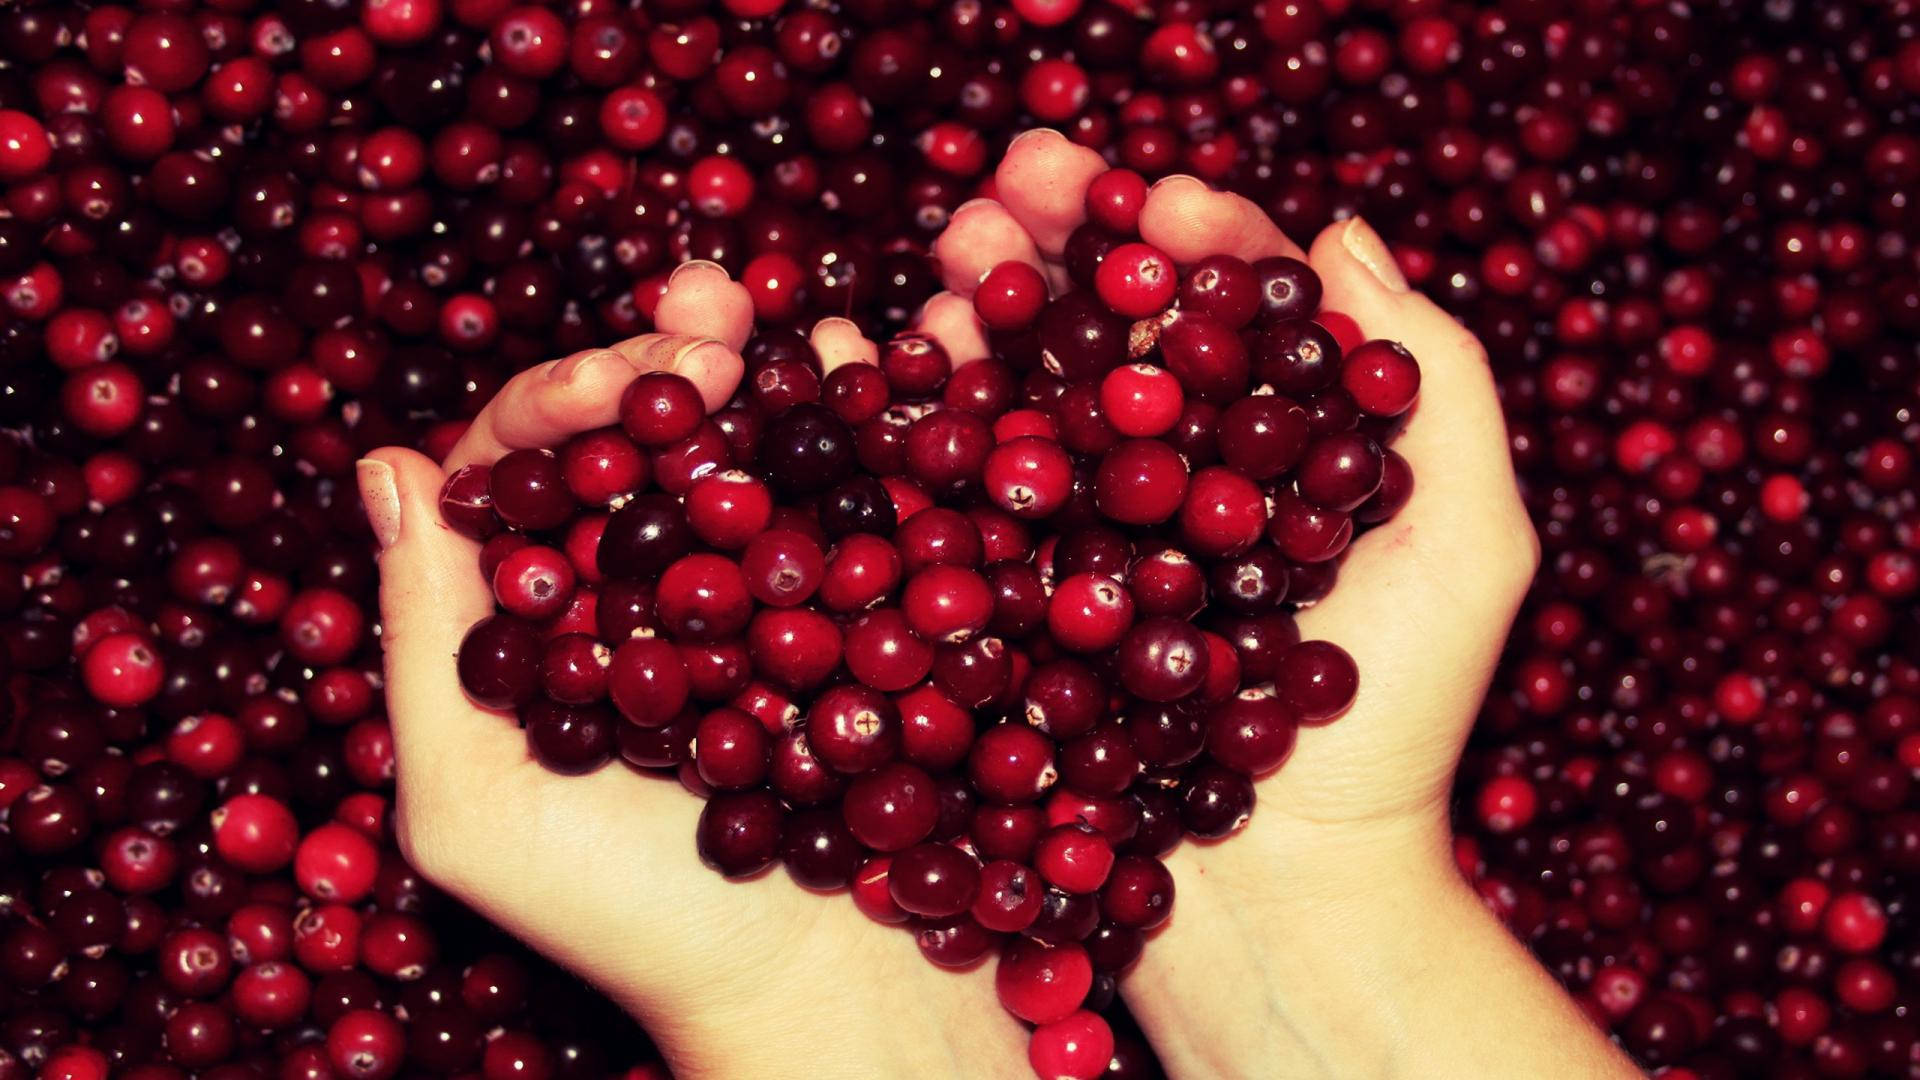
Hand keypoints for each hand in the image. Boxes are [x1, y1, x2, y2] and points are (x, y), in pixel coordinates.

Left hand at [356, 267, 1027, 1079]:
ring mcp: (761, 590)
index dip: (564, 404)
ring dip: (761, 364)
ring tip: (777, 309)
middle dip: (671, 362)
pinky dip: (863, 418)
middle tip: (711, 314)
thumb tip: (386, 466)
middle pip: (640, 441)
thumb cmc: (635, 926)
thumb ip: (424, 644)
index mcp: (541, 621)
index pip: (526, 472)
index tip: (623, 384)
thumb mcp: (474, 808)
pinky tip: (870, 353)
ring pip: (747, 447)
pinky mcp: (866, 604)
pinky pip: (855, 492)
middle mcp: (646, 590)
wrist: (826, 991)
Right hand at [918, 130, 1635, 1079]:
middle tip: (1013, 174)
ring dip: (983, 305)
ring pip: (1029, 393)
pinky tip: (883, 344)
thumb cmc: (1398, 733)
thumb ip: (1437, 383)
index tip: (1151, 202)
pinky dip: (918, 414)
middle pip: (1113, 332)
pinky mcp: (1011, 597)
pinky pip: (959, 493)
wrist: (1290, 901)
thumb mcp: (1471, 547)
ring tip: (955, 240)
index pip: (1232, 310)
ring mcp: (1087, 533)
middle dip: (1061, 242)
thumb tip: (1342, 234)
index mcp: (1283, 444)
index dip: (1190, 241)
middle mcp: (1176, 474)